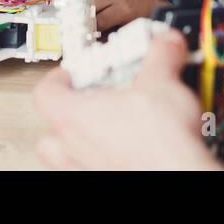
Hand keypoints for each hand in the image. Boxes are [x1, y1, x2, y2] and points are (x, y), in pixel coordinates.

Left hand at [33, 28, 217, 169]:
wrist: (179, 174)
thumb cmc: (160, 143)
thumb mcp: (163, 81)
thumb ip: (161, 55)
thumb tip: (166, 43)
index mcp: (73, 116)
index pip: (45, 92)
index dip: (58, 77)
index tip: (77, 70)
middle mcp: (72, 147)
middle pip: (50, 126)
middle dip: (67, 110)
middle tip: (91, 98)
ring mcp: (84, 168)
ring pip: (65, 155)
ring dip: (78, 139)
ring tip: (102, 128)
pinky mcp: (104, 180)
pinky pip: (87, 169)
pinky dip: (98, 159)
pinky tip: (121, 152)